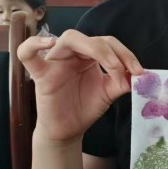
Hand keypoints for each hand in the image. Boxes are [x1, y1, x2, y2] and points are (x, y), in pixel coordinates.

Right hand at [17, 30, 143, 143]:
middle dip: (114, 52)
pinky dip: (34, 44)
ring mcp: (56, 61)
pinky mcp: (40, 75)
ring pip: (71, 38)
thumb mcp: (108, 92)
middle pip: (94, 39)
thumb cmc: (85, 107)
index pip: (109, 43)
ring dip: (95, 48)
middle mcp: (73, 53)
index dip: (126, 54)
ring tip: (110, 65)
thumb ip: (122, 81)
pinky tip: (49, 43)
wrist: (69, 130)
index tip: (140, 72)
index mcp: (90, 55)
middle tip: (124, 70)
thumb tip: (138, 74)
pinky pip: (28, 55)